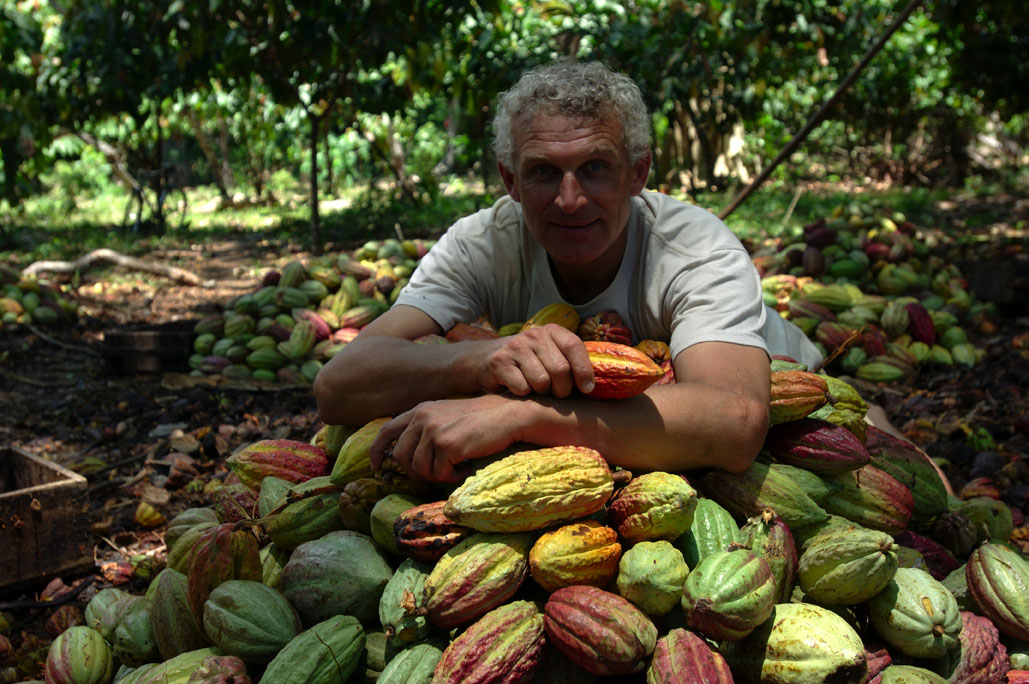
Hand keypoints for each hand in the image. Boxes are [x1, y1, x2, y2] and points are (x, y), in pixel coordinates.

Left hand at [369, 394, 524, 482]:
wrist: (508, 414)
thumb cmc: (481, 419)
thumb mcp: (446, 414)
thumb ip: (425, 427)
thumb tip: (405, 456)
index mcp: (420, 409)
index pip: (386, 430)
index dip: (377, 451)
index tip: (378, 467)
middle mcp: (423, 418)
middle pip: (400, 457)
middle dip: (415, 472)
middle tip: (435, 474)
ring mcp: (434, 431)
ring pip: (419, 469)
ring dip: (437, 475)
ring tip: (455, 468)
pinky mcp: (448, 445)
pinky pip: (439, 474)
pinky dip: (452, 477)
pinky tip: (465, 467)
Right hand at [477, 324, 594, 397]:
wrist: (484, 359)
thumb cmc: (527, 362)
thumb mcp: (549, 352)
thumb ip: (570, 361)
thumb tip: (593, 385)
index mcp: (552, 331)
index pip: (574, 346)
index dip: (584, 370)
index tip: (587, 389)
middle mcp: (534, 335)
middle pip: (560, 370)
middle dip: (562, 389)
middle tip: (557, 394)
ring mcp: (515, 348)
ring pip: (542, 381)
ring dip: (542, 393)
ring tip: (537, 390)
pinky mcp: (499, 363)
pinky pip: (522, 388)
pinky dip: (524, 395)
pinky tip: (519, 389)